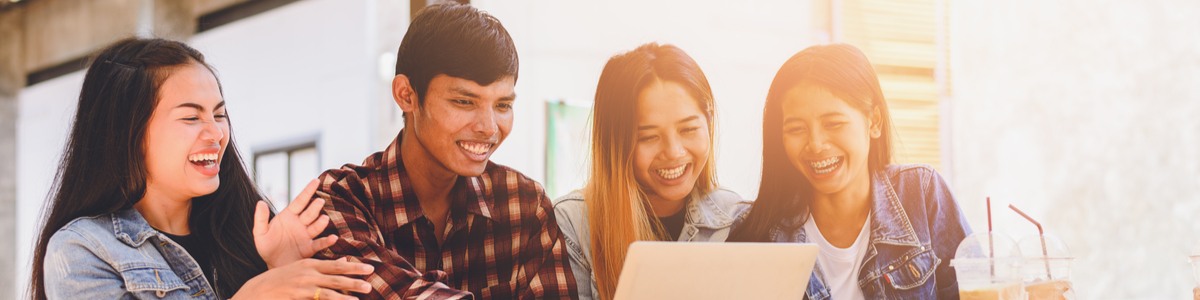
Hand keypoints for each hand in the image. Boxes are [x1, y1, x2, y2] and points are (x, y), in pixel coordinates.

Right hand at [232, 257, 373, 299]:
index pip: (336, 265)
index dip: (353, 266)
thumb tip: (341, 261)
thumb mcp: (299, 269)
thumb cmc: (279, 280)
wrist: (256, 291)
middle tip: (371, 281)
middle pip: (336, 275)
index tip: (369, 267)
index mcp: (309, 264)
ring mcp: (302, 287)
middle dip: (355, 278)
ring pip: (330, 291)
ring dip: (347, 294)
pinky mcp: (297, 297)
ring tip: (361, 296)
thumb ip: (320, 267)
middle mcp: (307, 274)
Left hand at [254, 179, 338, 267]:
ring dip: (321, 222)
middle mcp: (300, 223)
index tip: (315, 181)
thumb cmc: (266, 247)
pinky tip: (333, 238)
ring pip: (316, 226)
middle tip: (319, 202)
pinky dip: (327, 241)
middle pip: (309, 212)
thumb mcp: (260, 233)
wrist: (273, 265)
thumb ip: (261, 218)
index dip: (307, 191)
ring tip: (323, 218)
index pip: (299, 201)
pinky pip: (319, 243)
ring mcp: (306, 235)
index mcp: (289, 216)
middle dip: (314, 207)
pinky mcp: (310, 248)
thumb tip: (260, 202)